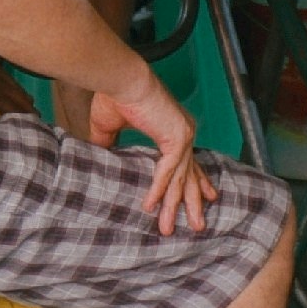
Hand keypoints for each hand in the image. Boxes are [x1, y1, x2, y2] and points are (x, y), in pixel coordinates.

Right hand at [90, 72, 214, 235]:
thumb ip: (110, 147)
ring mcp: (183, 136)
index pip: (189, 163)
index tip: (205, 198)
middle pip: (189, 176)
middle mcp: (184, 133)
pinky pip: (167, 172)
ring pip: (180, 179)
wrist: (121, 79)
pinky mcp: (175, 138)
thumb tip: (101, 160)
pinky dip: (158, 190)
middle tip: (197, 225)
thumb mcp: (109, 129)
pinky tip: (149, 206)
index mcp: (175, 129)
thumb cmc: (116, 97)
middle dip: (192, 203)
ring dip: (174, 206)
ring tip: (172, 228)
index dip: (196, 182)